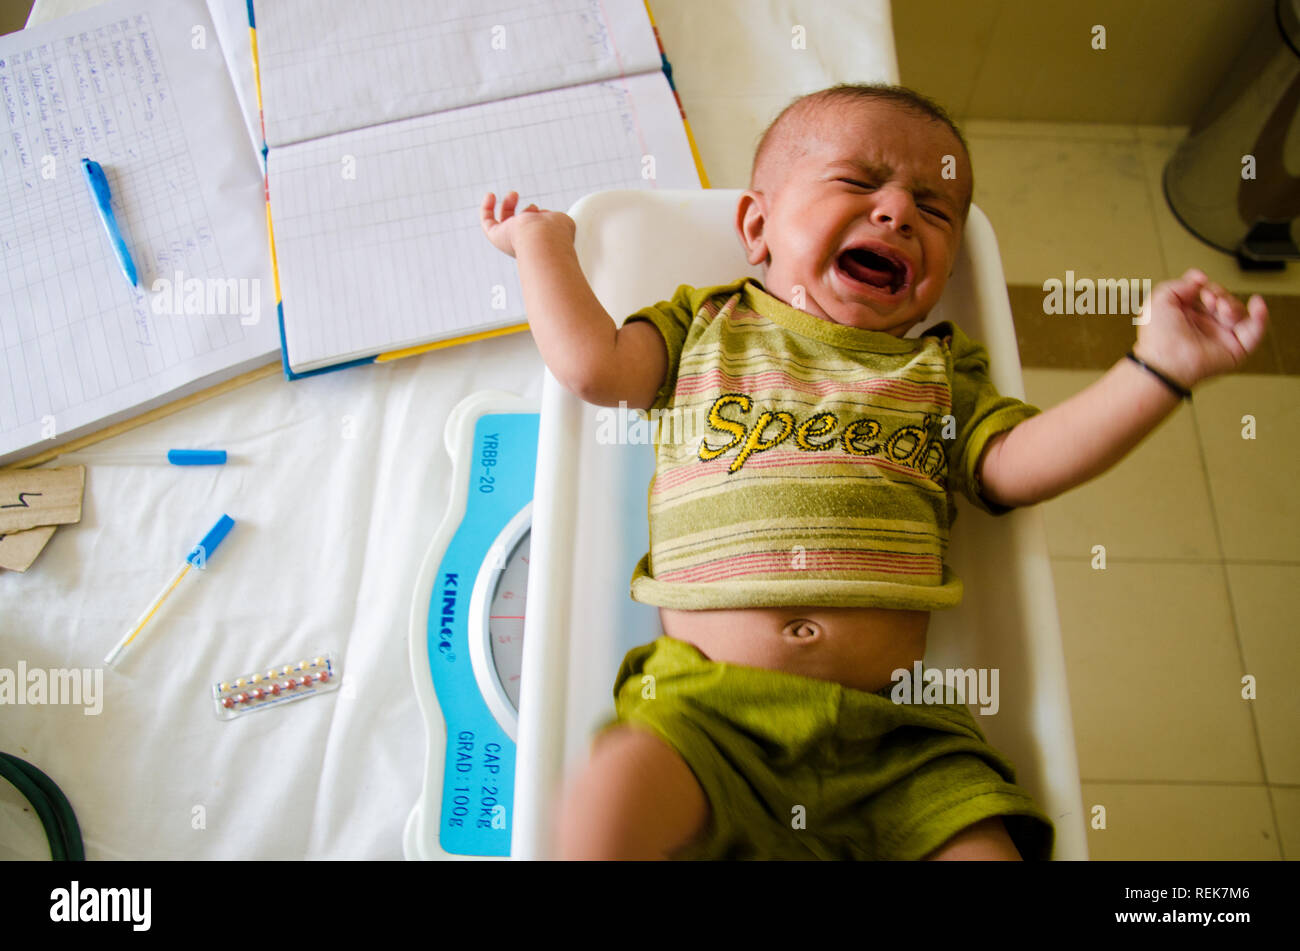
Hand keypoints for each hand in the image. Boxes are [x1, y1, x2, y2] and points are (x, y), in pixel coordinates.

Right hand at [481, 191, 574, 257]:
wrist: (544, 240)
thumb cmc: (556, 233)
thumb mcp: (562, 222)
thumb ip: (554, 218)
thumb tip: (547, 216)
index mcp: (541, 242)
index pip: (536, 230)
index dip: (534, 216)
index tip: (534, 206)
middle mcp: (526, 244)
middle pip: (520, 228)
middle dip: (523, 211)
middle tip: (523, 197)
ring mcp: (511, 240)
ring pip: (504, 223)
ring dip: (508, 205)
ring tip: (514, 195)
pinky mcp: (497, 237)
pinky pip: (487, 223)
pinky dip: (486, 209)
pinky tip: (490, 195)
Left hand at [1134, 269, 1268, 389]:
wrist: (1165, 361)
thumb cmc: (1157, 338)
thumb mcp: (1159, 300)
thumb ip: (1179, 284)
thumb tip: (1199, 279)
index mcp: (1188, 316)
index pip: (1207, 294)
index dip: (1207, 286)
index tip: (1200, 284)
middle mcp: (1205, 326)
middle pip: (1225, 301)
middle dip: (1219, 294)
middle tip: (1209, 297)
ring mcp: (1220, 337)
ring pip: (1239, 313)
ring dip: (1232, 304)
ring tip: (1220, 307)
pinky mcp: (1235, 349)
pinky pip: (1255, 331)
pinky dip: (1261, 316)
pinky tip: (1257, 305)